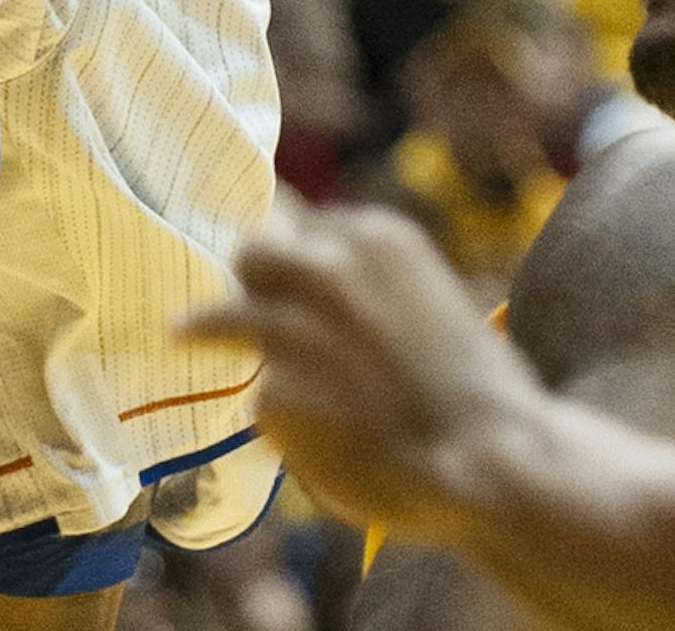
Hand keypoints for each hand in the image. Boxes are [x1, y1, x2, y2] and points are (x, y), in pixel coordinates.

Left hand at [188, 203, 539, 536]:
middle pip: (253, 251)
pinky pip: (262, 399)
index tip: (276, 257)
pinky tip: (305, 437)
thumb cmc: (480, 387)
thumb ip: (374, 280)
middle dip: (249, 275)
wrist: (493, 458)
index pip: (301, 217)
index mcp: (373, 236)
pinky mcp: (276, 393)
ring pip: (230, 314)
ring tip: (181, 329)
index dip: (288, 248)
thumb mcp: (432, 299)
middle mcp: (325, 269)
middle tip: (240, 292)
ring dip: (208, 325)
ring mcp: (295, 329)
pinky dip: (279, 416)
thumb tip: (321, 269)